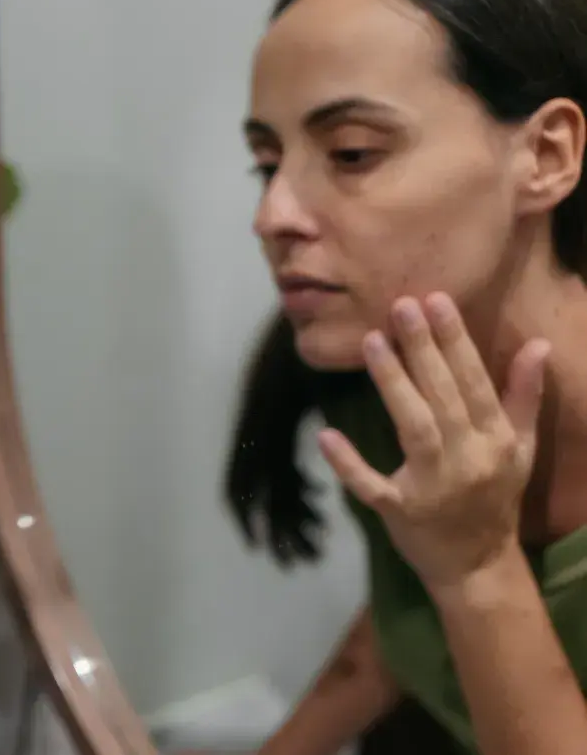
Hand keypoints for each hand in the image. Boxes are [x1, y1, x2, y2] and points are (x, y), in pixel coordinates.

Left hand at [318, 293, 549, 588]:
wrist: (478, 565)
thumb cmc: (495, 497)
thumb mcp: (520, 448)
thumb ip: (525, 396)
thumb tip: (539, 345)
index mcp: (495, 439)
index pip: (474, 381)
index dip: (455, 340)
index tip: (436, 300)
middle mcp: (468, 458)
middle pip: (443, 396)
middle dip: (423, 349)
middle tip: (400, 305)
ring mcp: (433, 486)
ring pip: (414, 428)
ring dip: (393, 385)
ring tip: (372, 342)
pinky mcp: (401, 511)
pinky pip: (372, 486)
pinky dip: (349, 464)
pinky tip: (327, 435)